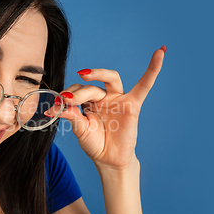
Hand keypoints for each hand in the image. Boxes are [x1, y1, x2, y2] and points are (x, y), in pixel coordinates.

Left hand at [48, 46, 164, 169]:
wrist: (109, 160)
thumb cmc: (95, 143)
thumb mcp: (80, 129)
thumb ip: (72, 116)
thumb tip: (58, 106)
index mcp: (89, 101)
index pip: (77, 91)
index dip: (65, 97)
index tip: (54, 107)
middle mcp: (103, 97)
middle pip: (91, 86)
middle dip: (78, 93)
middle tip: (67, 100)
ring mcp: (118, 99)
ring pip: (110, 78)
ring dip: (98, 73)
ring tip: (84, 74)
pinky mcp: (132, 105)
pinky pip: (144, 86)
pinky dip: (153, 70)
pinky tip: (160, 53)